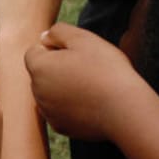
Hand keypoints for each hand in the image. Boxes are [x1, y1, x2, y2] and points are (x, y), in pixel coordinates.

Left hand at [25, 22, 142, 140]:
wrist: (124, 109)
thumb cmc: (105, 68)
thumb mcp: (83, 38)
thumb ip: (58, 31)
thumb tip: (44, 38)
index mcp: (40, 68)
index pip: (34, 51)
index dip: (54, 47)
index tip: (77, 53)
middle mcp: (37, 92)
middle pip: (41, 73)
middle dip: (57, 68)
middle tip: (87, 68)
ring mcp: (48, 112)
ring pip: (50, 92)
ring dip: (63, 87)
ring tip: (91, 85)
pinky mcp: (61, 127)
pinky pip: (60, 110)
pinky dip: (71, 105)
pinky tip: (91, 103)